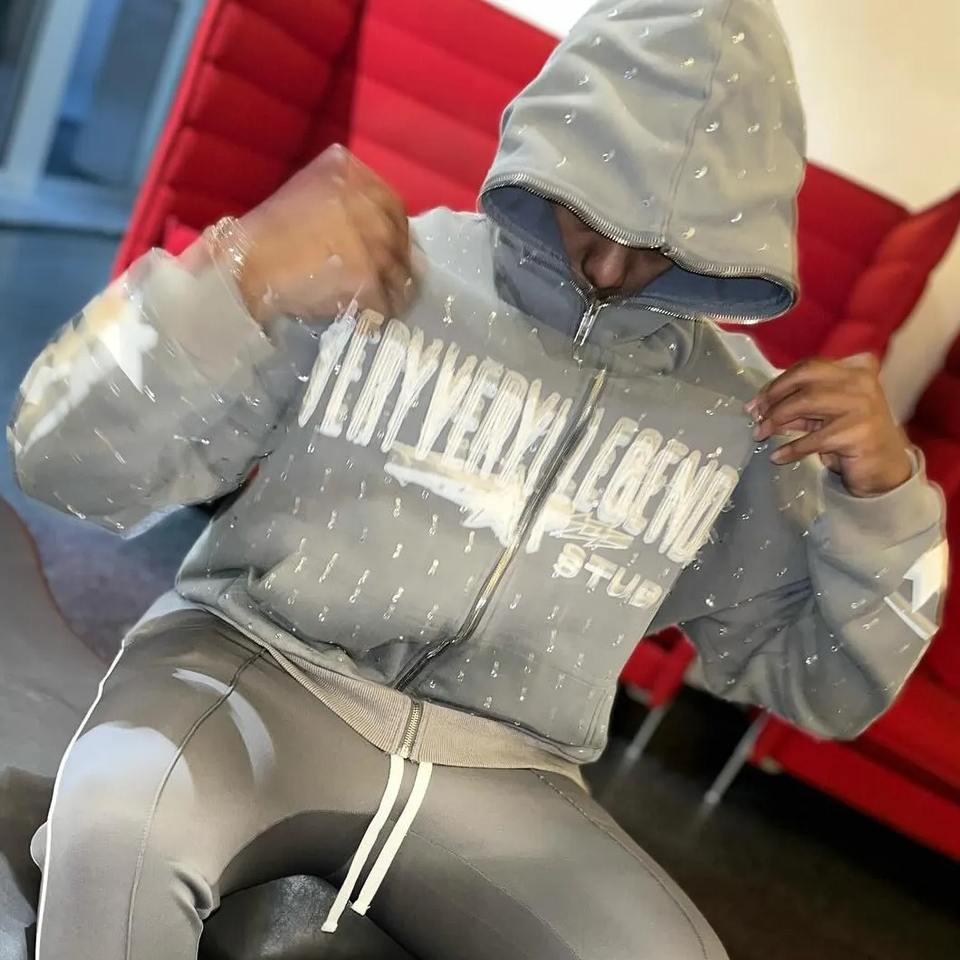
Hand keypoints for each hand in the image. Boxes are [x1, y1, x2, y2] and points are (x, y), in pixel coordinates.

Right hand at [235, 145, 413, 320]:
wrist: (243, 270)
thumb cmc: (265, 237)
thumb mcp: (305, 197)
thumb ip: (343, 204)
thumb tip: (375, 227)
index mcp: (349, 176)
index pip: (392, 206)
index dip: (394, 232)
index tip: (389, 250)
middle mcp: (365, 203)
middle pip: (398, 238)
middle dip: (396, 261)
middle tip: (385, 280)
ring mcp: (370, 241)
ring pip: (399, 271)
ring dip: (393, 289)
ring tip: (380, 301)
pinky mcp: (368, 277)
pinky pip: (388, 299)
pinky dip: (381, 310)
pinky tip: (370, 314)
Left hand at [746, 353, 911, 496]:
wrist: (885, 468)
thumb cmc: (851, 437)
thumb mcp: (824, 416)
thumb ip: (800, 407)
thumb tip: (760, 407)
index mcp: (855, 369)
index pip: (809, 366)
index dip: (778, 382)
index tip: (757, 401)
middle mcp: (861, 382)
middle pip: (805, 379)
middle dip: (774, 396)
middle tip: (755, 415)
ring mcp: (862, 406)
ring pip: (807, 402)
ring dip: (777, 420)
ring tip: (760, 434)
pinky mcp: (858, 432)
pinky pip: (814, 439)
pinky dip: (791, 448)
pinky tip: (777, 456)